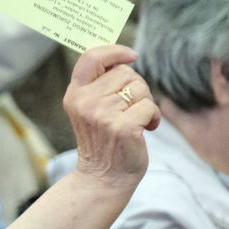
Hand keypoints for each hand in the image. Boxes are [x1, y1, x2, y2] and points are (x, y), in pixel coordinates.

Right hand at [65, 44, 156, 181]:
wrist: (103, 177)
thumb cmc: (102, 140)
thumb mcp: (90, 109)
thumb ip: (100, 85)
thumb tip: (125, 58)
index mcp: (74, 95)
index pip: (91, 57)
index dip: (114, 51)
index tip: (131, 56)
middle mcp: (85, 102)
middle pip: (125, 72)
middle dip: (136, 87)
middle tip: (129, 108)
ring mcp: (102, 115)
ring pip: (140, 88)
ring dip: (146, 103)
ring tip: (135, 120)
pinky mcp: (122, 127)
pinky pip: (150, 106)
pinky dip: (154, 118)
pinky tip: (146, 130)